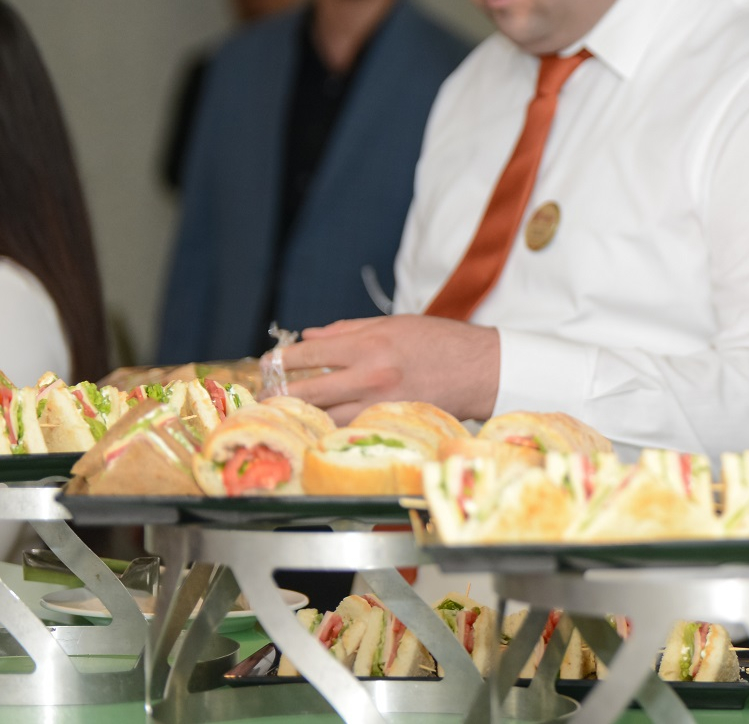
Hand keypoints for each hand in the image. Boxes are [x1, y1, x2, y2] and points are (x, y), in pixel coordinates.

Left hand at [280, 315, 499, 423]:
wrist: (481, 369)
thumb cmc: (440, 341)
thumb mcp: (394, 324)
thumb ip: (349, 330)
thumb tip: (311, 337)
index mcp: (370, 345)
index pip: (310, 354)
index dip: (282, 360)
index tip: (268, 364)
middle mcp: (371, 377)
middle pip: (307, 392)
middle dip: (278, 393)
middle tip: (264, 394)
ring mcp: (379, 405)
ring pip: (324, 417)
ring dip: (300, 415)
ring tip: (284, 412)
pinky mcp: (389, 423)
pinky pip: (348, 429)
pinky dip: (329, 426)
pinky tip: (318, 423)